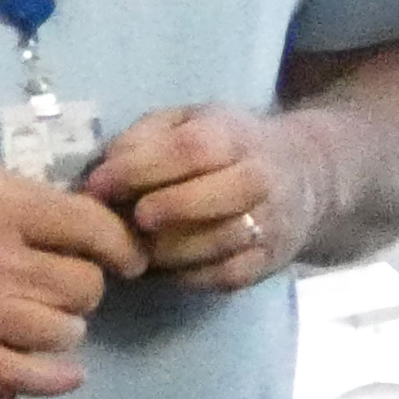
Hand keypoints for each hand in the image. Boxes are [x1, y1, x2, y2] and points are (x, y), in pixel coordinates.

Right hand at [0, 161, 147, 395]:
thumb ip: (29, 196)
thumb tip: (84, 221)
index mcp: (6, 208)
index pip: (93, 228)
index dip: (121, 245)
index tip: (126, 257)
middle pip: (84, 285)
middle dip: (86, 286)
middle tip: (68, 284)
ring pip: (64, 331)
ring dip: (67, 326)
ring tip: (49, 318)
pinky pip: (23, 375)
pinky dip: (55, 378)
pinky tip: (71, 374)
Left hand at [82, 104, 319, 292]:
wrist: (300, 174)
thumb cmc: (221, 146)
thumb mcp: (185, 123)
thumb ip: (143, 138)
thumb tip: (104, 173)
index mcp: (236, 134)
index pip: (193, 148)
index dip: (141, 168)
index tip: (99, 186)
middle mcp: (261, 177)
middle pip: (218, 194)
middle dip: (167, 208)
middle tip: (134, 218)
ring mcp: (269, 222)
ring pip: (220, 241)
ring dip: (170, 249)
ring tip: (141, 247)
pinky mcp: (266, 261)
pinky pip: (224, 275)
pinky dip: (186, 275)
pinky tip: (162, 266)